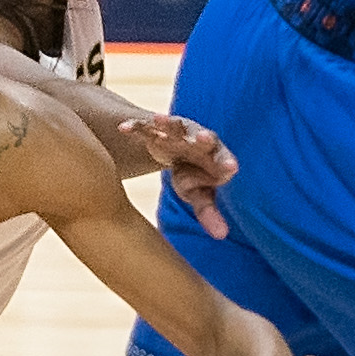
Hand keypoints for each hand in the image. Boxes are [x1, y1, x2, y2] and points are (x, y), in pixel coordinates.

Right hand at [117, 112, 237, 237]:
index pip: (223, 158)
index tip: (231, 168)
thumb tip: (221, 235)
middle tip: (202, 138)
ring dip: (167, 123)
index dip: (226, 162)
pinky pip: (144, 126)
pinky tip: (123, 128)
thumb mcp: (199, 195)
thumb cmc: (194, 177)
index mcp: (214, 157)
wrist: (177, 152)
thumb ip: (210, 213)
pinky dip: (135, 126)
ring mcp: (176, 133)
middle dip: (201, 137)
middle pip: (202, 137)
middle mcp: (198, 140)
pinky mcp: (155, 130)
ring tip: (158, 120)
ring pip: (173, 126)